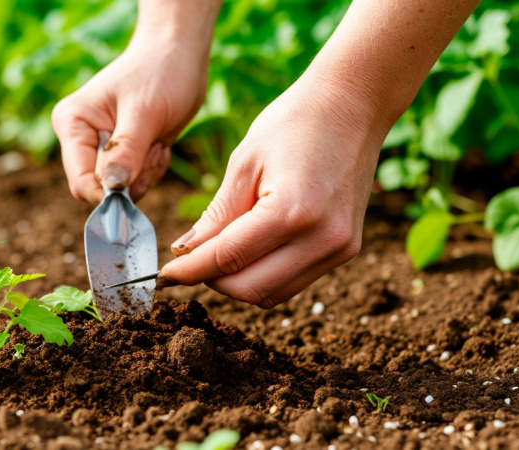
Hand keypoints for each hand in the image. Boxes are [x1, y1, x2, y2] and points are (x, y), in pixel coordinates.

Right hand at [52, 33, 209, 204]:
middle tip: (154, 149)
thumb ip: (127, 151)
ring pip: (120, 189)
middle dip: (132, 178)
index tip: (138, 184)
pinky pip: (135, 182)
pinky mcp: (122, 154)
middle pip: (100, 189)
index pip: (80, 181)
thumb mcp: (145, 112)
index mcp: (72, 124)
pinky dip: (152, 170)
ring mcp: (102, 149)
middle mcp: (81, 139)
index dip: (108, 194)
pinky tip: (159, 143)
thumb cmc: (161, 72)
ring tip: (157, 141)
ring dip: (146, 173)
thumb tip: (111, 188)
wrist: (180, 55)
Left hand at [158, 74, 393, 308]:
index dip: (190, 270)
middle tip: (191, 261)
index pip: (228, 259)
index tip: (165, 273)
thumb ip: (216, 216)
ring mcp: (339, 249)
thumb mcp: (244, 163)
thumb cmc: (294, 123)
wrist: (354, 105)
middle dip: (212, 280)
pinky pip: (293, 282)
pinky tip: (250, 249)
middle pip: (250, 289)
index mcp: (292, 212)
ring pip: (272, 294)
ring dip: (238, 283)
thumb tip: (186, 253)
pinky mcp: (346, 251)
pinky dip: (264, 275)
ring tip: (219, 253)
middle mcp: (322, 239)